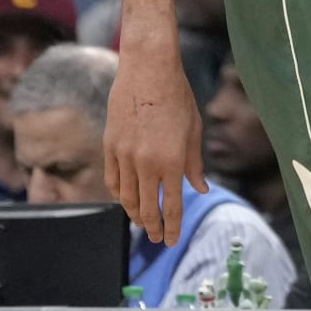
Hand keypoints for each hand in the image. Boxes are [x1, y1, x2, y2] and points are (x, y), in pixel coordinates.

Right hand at [104, 39, 208, 244]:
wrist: (148, 69)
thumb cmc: (177, 96)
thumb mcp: (194, 130)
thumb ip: (194, 164)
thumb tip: (199, 189)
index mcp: (173, 160)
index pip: (172, 206)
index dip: (172, 227)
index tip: (171, 241)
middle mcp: (147, 163)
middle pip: (147, 208)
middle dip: (153, 227)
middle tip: (157, 238)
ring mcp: (125, 155)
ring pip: (127, 198)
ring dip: (135, 214)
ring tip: (142, 222)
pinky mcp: (110, 146)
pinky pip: (113, 179)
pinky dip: (119, 194)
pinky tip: (125, 199)